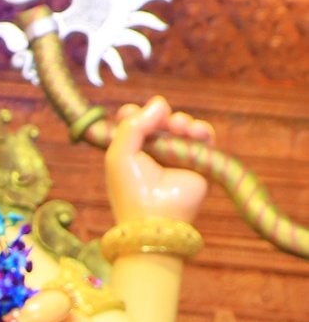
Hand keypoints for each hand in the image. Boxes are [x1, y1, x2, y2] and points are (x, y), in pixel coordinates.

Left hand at [106, 95, 212, 227]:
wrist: (156, 218)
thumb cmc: (132, 190)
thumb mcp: (118, 155)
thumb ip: (131, 125)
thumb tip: (160, 103)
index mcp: (130, 153)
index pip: (133, 123)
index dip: (134, 113)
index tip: (131, 115)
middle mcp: (153, 154)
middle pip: (159, 120)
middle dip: (161, 116)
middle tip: (163, 123)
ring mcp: (176, 158)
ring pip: (182, 126)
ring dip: (182, 121)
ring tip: (180, 127)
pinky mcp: (198, 163)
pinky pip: (204, 138)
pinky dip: (201, 130)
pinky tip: (195, 132)